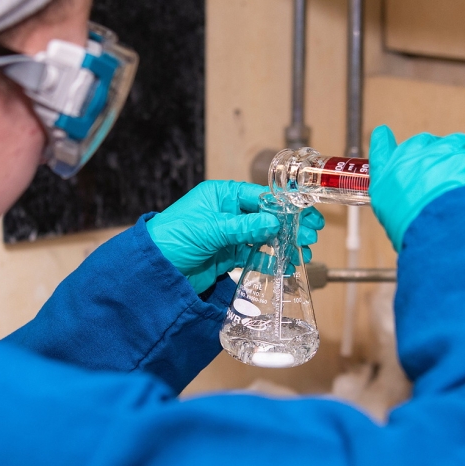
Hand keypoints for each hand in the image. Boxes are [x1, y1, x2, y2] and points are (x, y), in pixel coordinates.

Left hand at [146, 180, 324, 292]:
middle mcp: (226, 213)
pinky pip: (253, 256)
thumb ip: (244, 227)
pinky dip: (269, 261)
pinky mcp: (226, 256)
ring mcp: (228, 235)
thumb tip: (274, 221)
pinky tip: (285, 265)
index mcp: (220, 195)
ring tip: (304, 252)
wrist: (153, 270)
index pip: (259, 196)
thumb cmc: (171, 238)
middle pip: (265, 216)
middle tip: (312, 234)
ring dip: (283, 244)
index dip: (284, 205)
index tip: (305, 212)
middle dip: (289, 225)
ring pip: (263, 237)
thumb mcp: (210, 229)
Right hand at [369, 127, 464, 250]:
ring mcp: (452, 153)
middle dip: (437, 154)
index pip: (386, 150)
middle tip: (444, 173)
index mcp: (391, 170)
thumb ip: (395, 206)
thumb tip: (410, 222)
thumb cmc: (410, 224)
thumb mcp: (389, 217)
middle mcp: (420, 154)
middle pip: (430, 144)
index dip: (387, 142)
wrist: (435, 219)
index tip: (385, 134)